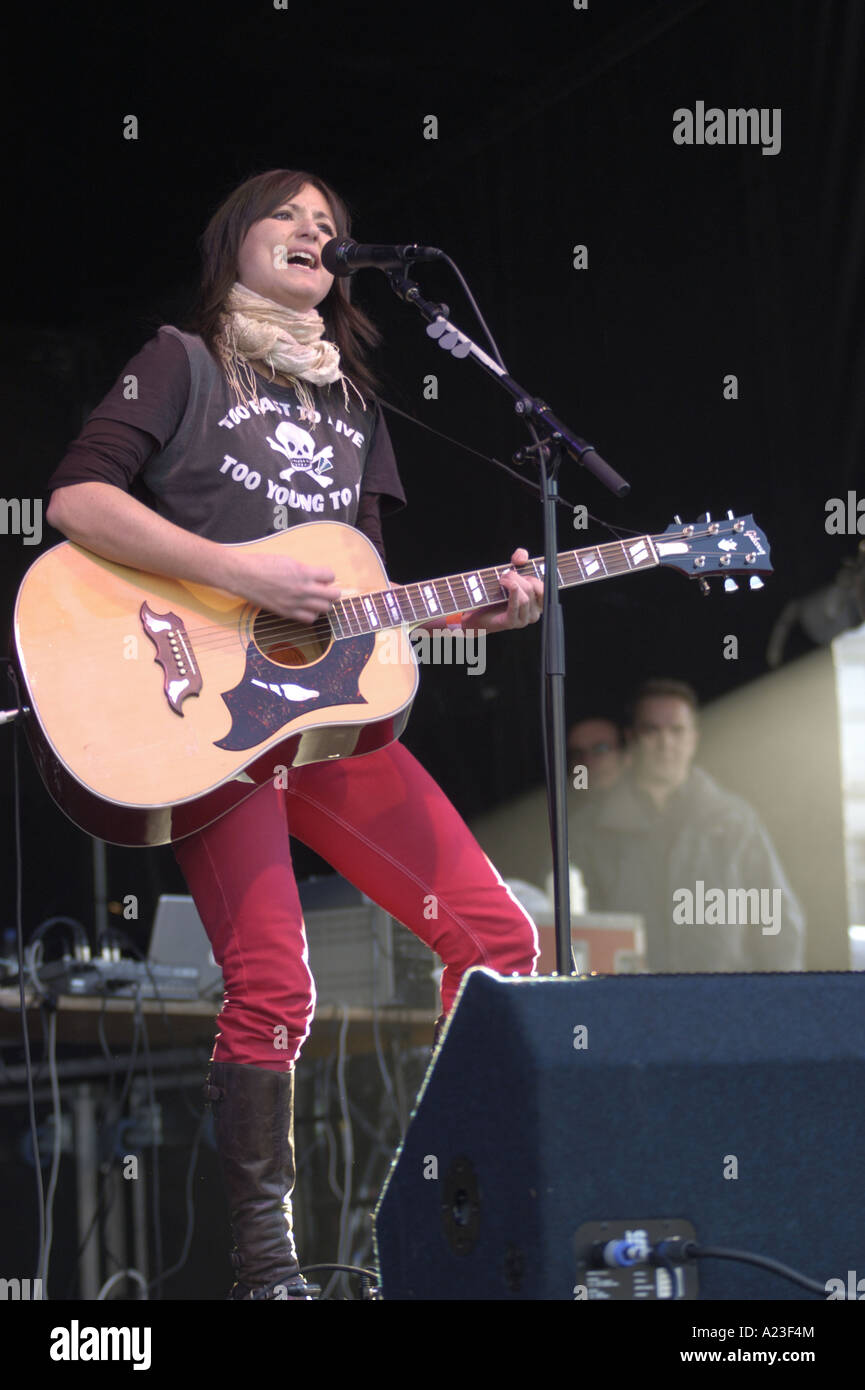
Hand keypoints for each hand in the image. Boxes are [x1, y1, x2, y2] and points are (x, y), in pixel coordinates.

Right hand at [225, 550, 340, 622]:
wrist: (243, 576)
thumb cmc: (262, 564)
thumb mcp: (287, 560)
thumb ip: (304, 569)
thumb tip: (315, 575)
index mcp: (303, 572)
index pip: (330, 575)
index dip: (328, 575)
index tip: (323, 576)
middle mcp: (303, 589)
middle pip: (333, 595)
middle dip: (332, 591)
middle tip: (325, 589)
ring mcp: (295, 603)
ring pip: (324, 609)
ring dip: (323, 603)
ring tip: (316, 599)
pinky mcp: (287, 612)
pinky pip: (309, 619)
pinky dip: (311, 614)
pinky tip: (306, 608)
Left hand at [464, 547, 543, 633]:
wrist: (478, 614)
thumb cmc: (496, 595)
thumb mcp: (511, 574)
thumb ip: (519, 560)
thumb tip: (522, 557)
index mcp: (537, 604)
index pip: (545, 587)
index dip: (535, 574)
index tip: (520, 568)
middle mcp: (534, 614)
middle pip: (533, 588)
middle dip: (519, 576)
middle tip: (505, 573)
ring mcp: (523, 620)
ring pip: (526, 597)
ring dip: (513, 582)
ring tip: (501, 579)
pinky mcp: (512, 623)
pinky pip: (518, 604)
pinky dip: (512, 590)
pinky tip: (504, 583)